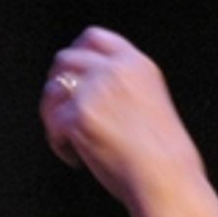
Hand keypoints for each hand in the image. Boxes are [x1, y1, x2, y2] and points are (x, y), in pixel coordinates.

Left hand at [39, 27, 204, 212]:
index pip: (93, 37)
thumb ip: (121, 88)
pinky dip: (60, 145)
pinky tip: (78, 160)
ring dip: (54, 116)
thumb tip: (81, 88)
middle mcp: (114, 70)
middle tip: (60, 111)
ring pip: (52, 91)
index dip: (75, 53)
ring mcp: (94, 91)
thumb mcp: (149, 104)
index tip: (69, 73)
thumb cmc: (163, 157)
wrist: (165, 179)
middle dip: (57, 83)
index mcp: (136, 64)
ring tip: (70, 141)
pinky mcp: (78, 116)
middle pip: (65, 59)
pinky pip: (53, 126)